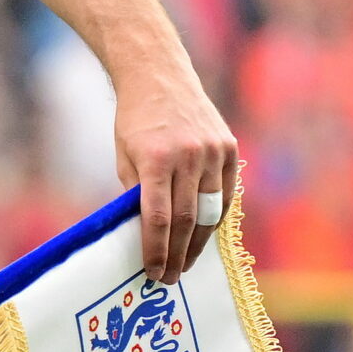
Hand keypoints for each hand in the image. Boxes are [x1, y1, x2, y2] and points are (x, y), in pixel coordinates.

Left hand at [113, 58, 237, 282]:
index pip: (158, 219)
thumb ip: (136, 194)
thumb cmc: (134, 120)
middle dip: (177, 254)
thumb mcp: (124, 156)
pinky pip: (225, 193)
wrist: (158, 74)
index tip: (152, 273)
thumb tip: (148, 235)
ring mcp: (212, 150)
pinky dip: (216, 217)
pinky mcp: (228, 147)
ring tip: (187, 263)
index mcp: (156, 158)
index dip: (156, 251)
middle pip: (187, 220)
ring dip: (199, 243)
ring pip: (210, 211)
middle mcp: (188, 155)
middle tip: (170, 277)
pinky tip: (205, 234)